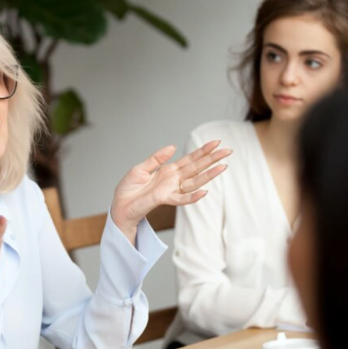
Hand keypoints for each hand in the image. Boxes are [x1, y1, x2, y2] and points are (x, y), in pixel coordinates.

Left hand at [110, 141, 230, 242]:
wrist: (120, 206)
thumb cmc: (129, 189)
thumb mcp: (141, 168)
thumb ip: (156, 158)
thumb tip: (173, 146)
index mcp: (168, 171)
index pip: (189, 159)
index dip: (202, 151)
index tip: (216, 142)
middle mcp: (173, 180)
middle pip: (197, 168)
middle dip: (212, 159)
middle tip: (228, 151)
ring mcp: (171, 190)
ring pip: (194, 182)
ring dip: (209, 175)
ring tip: (223, 167)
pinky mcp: (164, 199)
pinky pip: (182, 199)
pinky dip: (193, 196)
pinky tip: (205, 192)